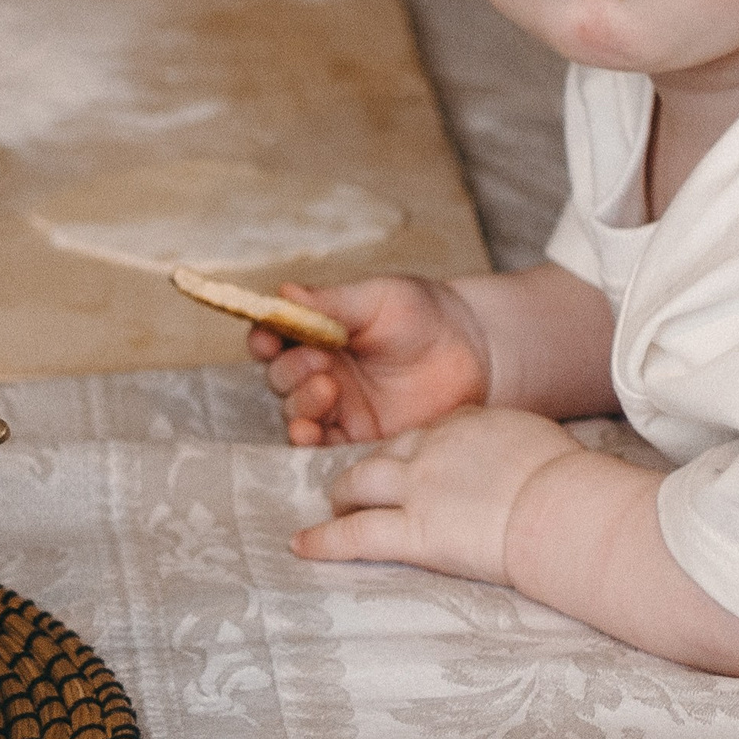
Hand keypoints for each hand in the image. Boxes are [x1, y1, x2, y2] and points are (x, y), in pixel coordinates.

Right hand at [250, 275, 491, 446]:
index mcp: (318, 334)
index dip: (264, 339)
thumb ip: (332, 301)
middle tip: (320, 363)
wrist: (474, 351)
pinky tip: (312, 434)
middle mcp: (321, 371)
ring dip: (301, 405)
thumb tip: (284, 292)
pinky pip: (323, 446)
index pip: (275, 338)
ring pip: (297, 413)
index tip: (268, 339)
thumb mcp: (377, 298)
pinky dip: (310, 442)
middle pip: (282, 378)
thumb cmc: (423, 314)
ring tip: (328, 389)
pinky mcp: (359, 438)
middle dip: (290, 371)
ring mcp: (339, 408)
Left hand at [295, 406, 582, 583]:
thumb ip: (512, 445)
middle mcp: (432, 448)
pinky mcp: (412, 532)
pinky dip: (325, 539)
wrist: (561, 508)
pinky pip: (356, 534)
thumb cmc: (568, 481)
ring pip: (360, 482)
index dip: (417, 450)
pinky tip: (302, 546)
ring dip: (345, 492)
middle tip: (361, 481)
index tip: (417, 462)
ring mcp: (417, 489)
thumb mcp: (537, 441)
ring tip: (335, 503)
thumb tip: (516, 457)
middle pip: (386, 451)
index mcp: (467, 423)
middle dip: (370, 465)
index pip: (429, 432)